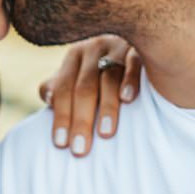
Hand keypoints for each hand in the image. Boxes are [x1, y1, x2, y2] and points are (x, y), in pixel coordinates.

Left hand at [39, 34, 139, 157]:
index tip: (61, 144)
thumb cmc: (106, 73)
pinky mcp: (141, 49)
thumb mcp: (80, 75)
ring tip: (105, 134)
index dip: (61, 117)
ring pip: (109, 78)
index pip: (64, 89)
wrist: (145, 44)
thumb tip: (49, 98)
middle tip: (80, 149)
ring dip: (107, 107)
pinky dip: (130, 80)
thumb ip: (62, 87)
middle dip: (81, 120)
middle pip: (85, 87)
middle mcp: (94, 49)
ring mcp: (118, 46)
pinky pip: (135, 63)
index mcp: (75, 57)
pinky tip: (128, 99)